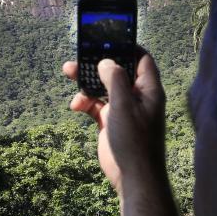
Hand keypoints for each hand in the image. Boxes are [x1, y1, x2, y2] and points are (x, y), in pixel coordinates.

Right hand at [62, 48, 167, 199]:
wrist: (133, 177)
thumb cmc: (134, 140)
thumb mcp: (124, 105)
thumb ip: (114, 79)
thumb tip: (105, 61)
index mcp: (148, 89)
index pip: (141, 58)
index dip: (126, 46)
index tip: (107, 38)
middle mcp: (137, 96)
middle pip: (116, 70)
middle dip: (97, 63)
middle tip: (79, 55)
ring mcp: (123, 109)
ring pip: (102, 87)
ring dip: (86, 82)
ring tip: (68, 73)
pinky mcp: (110, 122)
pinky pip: (95, 105)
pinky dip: (85, 102)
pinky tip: (75, 107)